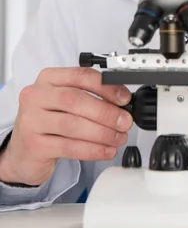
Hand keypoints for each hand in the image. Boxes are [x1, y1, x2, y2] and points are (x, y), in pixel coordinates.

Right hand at [0, 67, 132, 185]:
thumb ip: (90, 97)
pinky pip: (68, 147)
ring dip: (102, 133)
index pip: (80, 76)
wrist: (22, 151)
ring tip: (118, 138)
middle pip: (75, 100)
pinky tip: (106, 150)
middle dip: (105, 112)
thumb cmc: (49, 121)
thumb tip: (122, 104)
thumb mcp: (65, 103)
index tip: (124, 98)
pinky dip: (92, 149)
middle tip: (124, 122)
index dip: (106, 87)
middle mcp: (36, 96)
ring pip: (72, 125)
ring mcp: (31, 121)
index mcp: (48, 79)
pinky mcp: (33, 145)